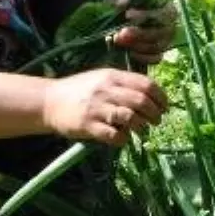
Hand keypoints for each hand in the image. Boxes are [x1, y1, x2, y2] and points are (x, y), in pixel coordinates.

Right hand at [42, 67, 169, 145]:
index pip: (145, 84)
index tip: (164, 106)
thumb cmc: (79, 90)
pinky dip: (123, 139)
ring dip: (141, 126)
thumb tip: (151, 94)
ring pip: (130, 118)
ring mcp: (97, 108)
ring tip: (141, 130)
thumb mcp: (101, 78)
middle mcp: (106, 90)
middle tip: (156, 121)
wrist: (49, 101)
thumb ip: (123, 83)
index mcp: (112, 76)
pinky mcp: (88, 126)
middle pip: (141, 101)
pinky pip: (114, 135)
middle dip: (154, 113)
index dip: (160, 97)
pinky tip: (123, 138)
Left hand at [104, 0, 177, 65]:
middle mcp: (170, 25)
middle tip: (120, 33)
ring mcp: (166, 40)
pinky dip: (142, 57)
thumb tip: (121, 3)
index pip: (162, 13)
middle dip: (139, 34)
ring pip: (157, 46)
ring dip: (137, 45)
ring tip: (119, 41)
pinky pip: (155, 58)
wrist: (119, 13)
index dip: (145, 15)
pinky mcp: (158, 52)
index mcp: (167, 7)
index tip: (127, 14)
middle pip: (160, 32)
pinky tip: (128, 52)